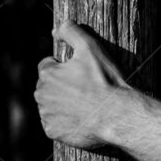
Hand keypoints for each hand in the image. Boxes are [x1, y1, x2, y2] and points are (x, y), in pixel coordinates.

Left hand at [34, 20, 134, 149]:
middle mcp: (41, 95)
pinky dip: (65, 123)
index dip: (66, 69)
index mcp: (47, 74)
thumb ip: (71, 32)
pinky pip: (55, 126)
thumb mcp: (92, 49)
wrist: (119, 116)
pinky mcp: (53, 132)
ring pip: (51, 106)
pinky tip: (82, 120)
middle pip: (48, 87)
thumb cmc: (107, 82)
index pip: (48, 67)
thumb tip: (56, 28)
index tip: (82, 75)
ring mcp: (46, 115)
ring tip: (86, 107)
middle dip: (62, 88)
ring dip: (63, 105)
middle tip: (86, 92)